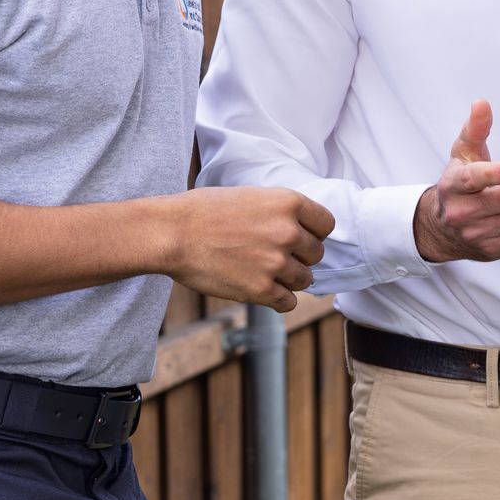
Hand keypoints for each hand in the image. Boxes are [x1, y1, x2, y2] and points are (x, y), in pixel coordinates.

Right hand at [168, 187, 335, 311]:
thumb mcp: (250, 196)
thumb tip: (301, 232)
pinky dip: (278, 299)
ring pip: (305, 280)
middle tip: (274, 255)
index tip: (299, 237)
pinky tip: (262, 289)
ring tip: (264, 272)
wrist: (173, 233)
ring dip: (289, 279)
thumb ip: (279, 213)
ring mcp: (276, 263)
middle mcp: (288, 232)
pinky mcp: (262, 290)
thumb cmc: (204, 211)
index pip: (326, 224)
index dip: (313, 232)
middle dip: (299, 256)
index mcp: (288, 202)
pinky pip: (288, 302)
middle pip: (317, 254)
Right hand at [413, 99, 499, 263]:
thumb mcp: (461, 153)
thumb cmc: (459, 184)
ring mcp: (480, 233)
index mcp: (453, 186)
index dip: (493, 175)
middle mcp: (464, 213)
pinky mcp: (495, 248)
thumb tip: (482, 104)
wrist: (442, 229)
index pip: (471, 180)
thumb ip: (475, 128)